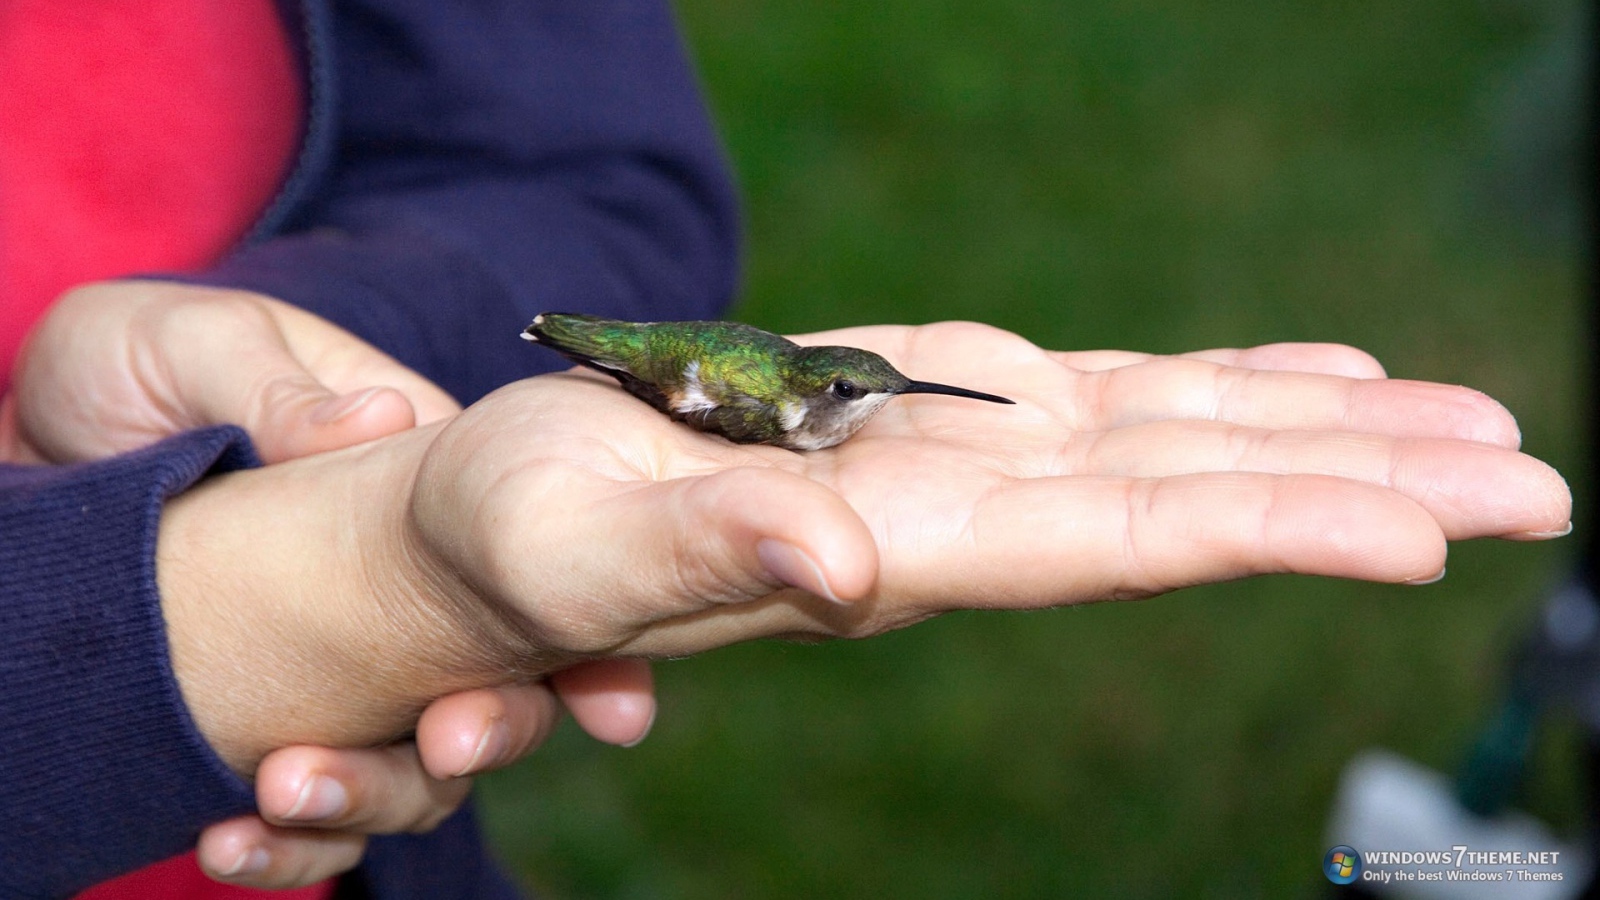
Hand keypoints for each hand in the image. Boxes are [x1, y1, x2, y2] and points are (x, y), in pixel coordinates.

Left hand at [2, 281, 657, 888]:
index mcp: (418, 479)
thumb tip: (383, 426)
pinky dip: (285, 846)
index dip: (583, 639)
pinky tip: (230, 841)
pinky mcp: (263, 721)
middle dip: (493, 728)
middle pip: (493, 681)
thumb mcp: (193, 345)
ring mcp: (340, 665)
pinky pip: (303, 808)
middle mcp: (403, 585)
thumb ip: (278, 387)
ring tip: (285, 791)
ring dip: (368, 796)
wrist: (37, 440)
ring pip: (407, 766)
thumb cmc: (133, 365)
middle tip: (449, 743)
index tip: (610, 703)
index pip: (531, 563)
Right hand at [156, 323, 1568, 771]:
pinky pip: (1113, 398)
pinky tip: (1316, 383)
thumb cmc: (516, 535)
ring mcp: (963, 458)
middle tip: (1539, 481)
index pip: (1113, 541)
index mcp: (894, 542)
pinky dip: (1224, 387)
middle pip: (1194, 493)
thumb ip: (706, 550)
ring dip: (1327, 433)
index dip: (1266, 527)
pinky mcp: (940, 411)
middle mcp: (961, 509)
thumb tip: (837, 563)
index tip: (1424, 531)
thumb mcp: (577, 537)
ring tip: (1476, 431)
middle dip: (1365, 486)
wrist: (503, 524)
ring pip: (1177, 438)